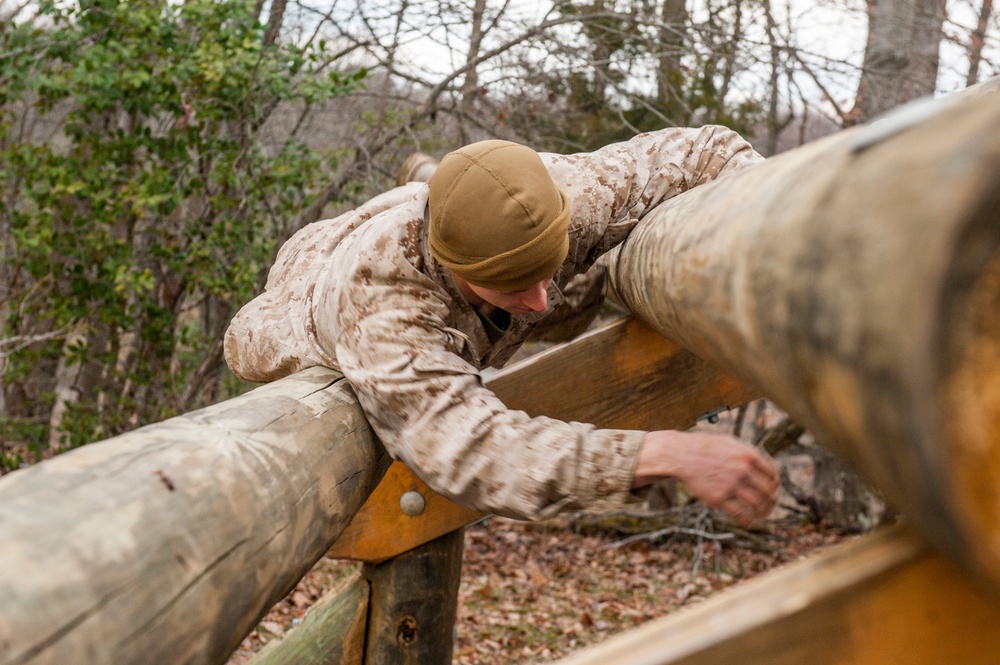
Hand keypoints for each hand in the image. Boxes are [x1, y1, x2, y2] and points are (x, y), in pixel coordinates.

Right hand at [633, 430, 779, 526]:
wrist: (681, 455)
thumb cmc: (704, 447)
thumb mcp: (729, 442)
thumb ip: (747, 453)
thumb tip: (763, 464)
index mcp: (749, 455)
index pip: (772, 474)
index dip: (775, 485)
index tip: (772, 490)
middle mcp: (743, 470)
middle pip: (768, 491)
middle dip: (772, 501)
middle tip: (770, 506)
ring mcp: (731, 484)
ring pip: (757, 504)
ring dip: (763, 512)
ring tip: (762, 516)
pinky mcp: (719, 498)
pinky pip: (740, 514)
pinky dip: (747, 521)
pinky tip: (748, 523)